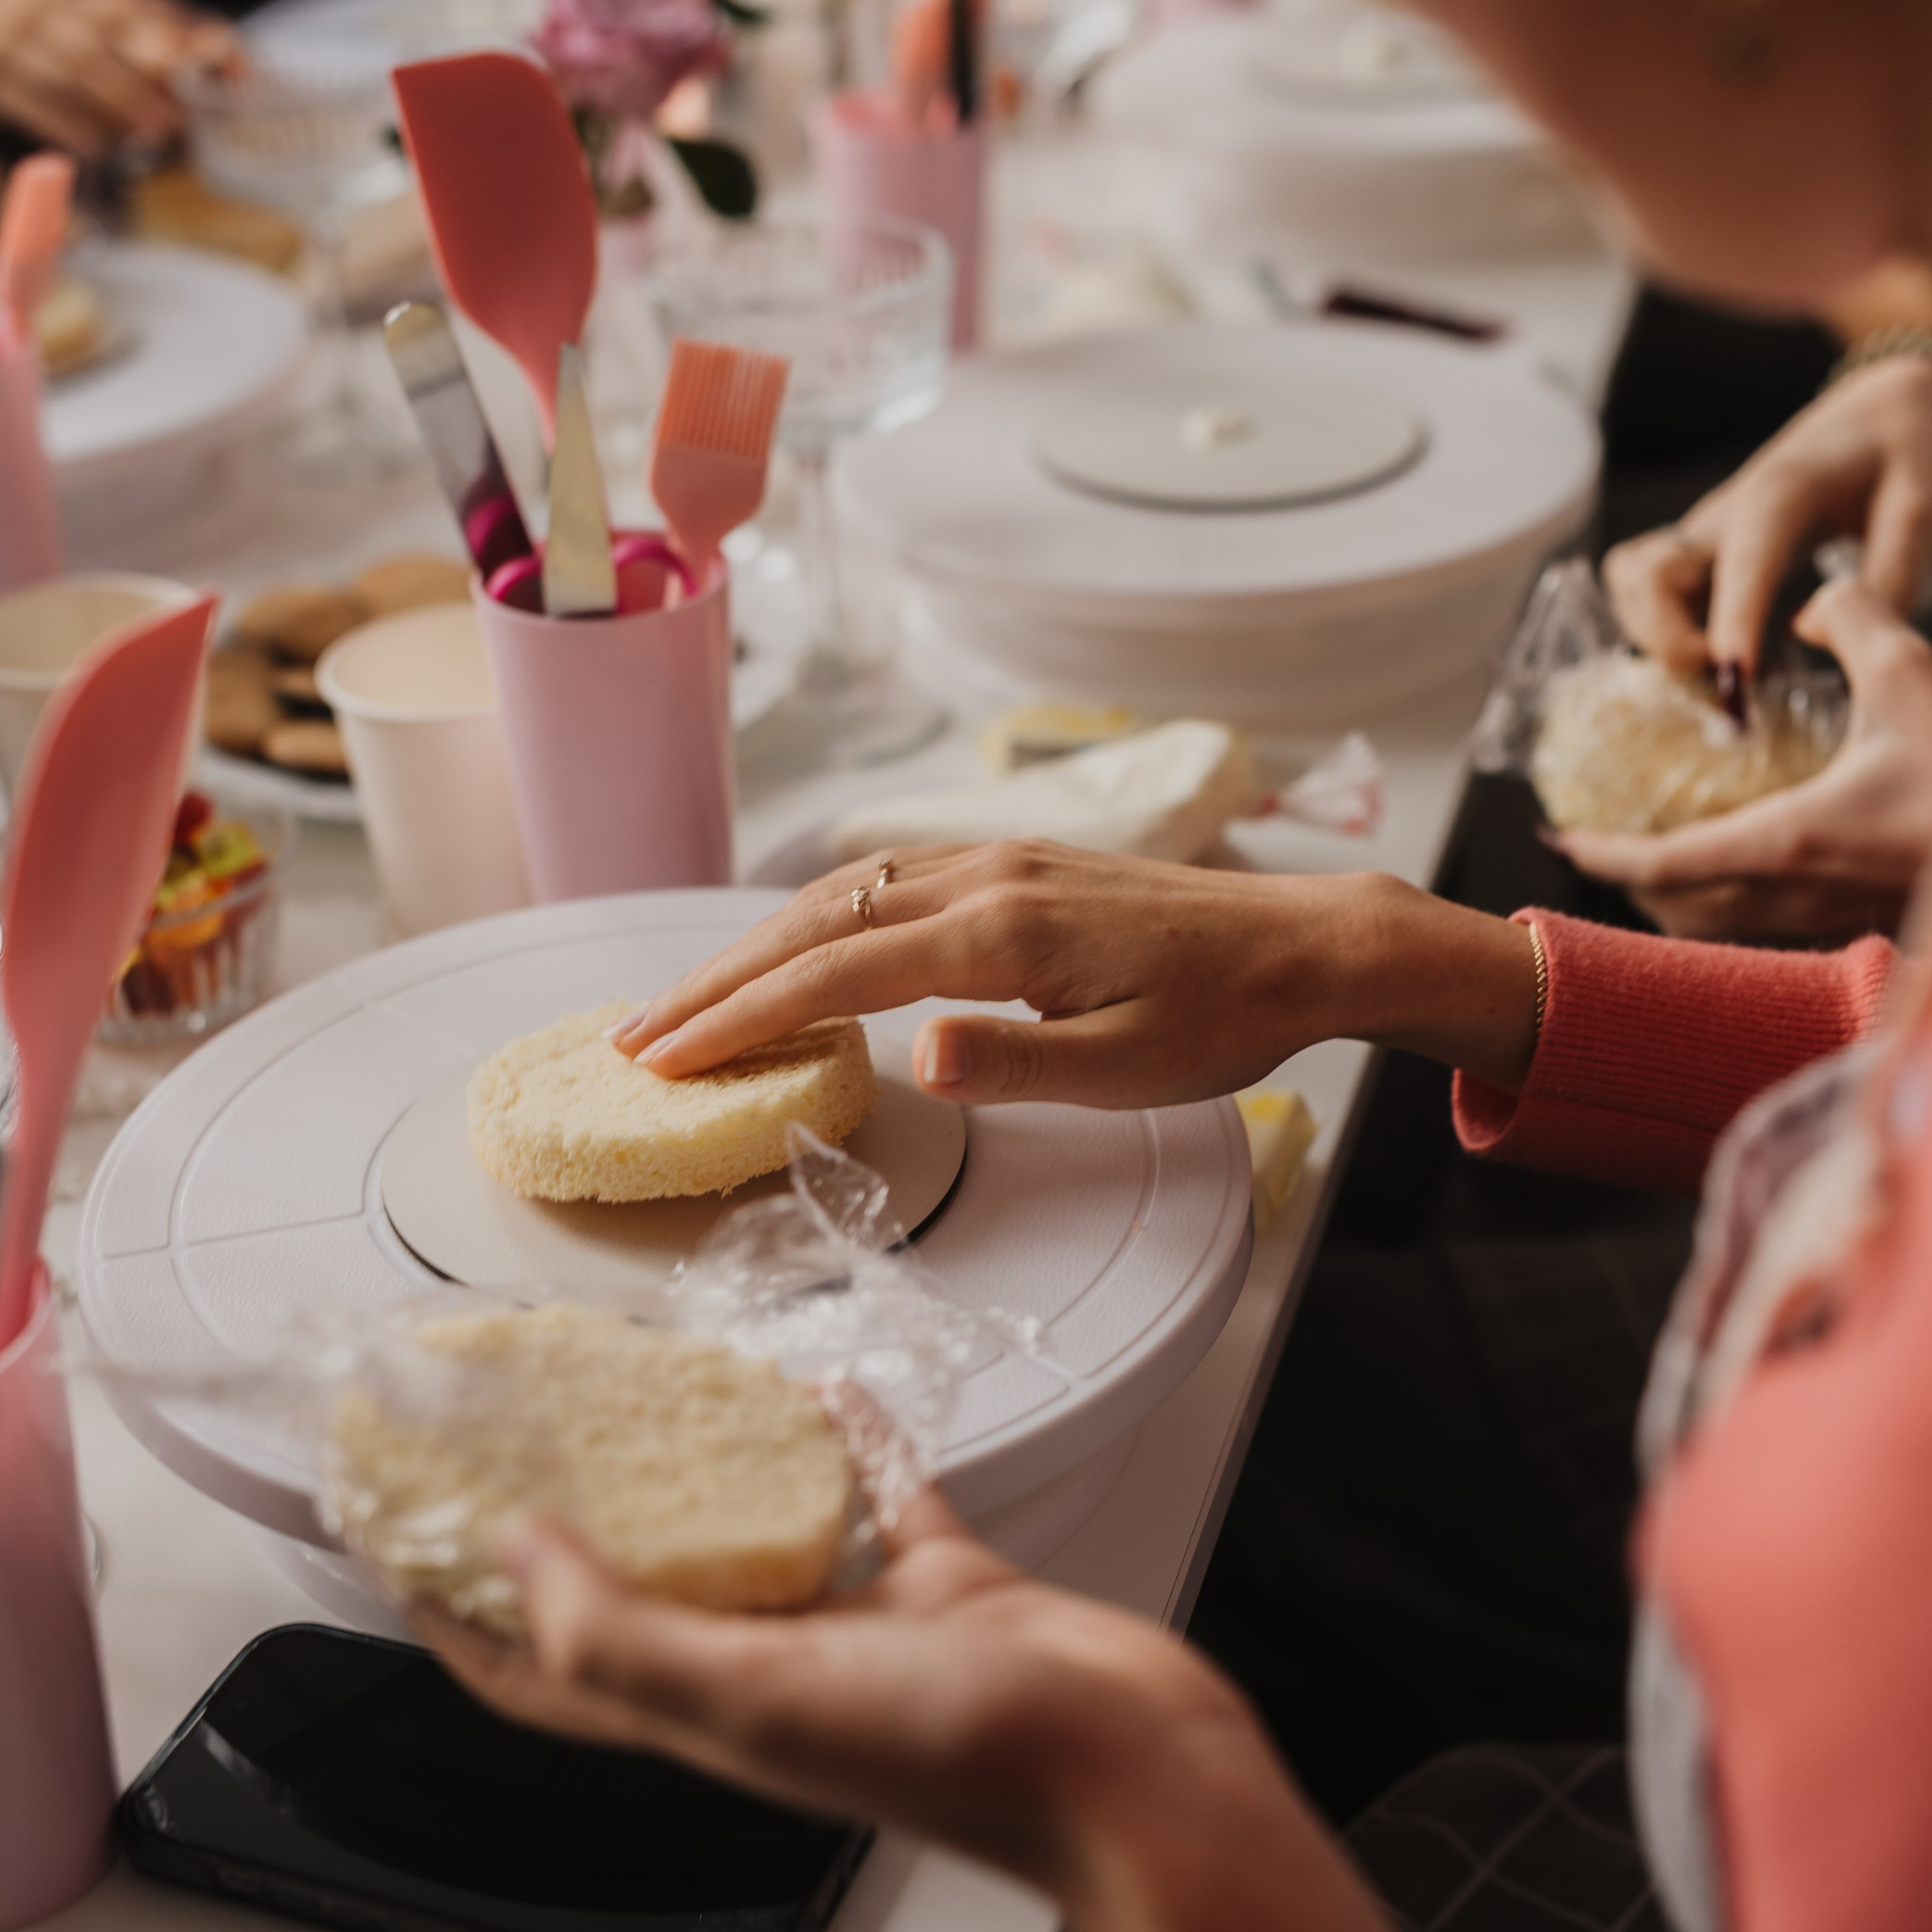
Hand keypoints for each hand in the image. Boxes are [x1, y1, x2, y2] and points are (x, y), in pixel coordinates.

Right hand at [0, 0, 238, 157]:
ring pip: (69, 64)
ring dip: (117, 98)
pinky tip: (99, 147)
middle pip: (105, 32)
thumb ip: (126, 37)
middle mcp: (43, 8)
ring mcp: (10, 38)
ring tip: (156, 133)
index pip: (135, 5)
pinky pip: (27, 97)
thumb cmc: (20, 28)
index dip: (185, 29)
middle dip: (154, 64)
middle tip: (192, 104)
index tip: (231, 57)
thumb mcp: (67, 18)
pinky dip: (64, 123)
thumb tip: (206, 61)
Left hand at [415, 1486, 1398, 1931]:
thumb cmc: (959, 1760)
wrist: (1128, 1774)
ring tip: (652, 1394)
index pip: (539, 1671)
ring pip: (751, 1539)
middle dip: (563, 1524)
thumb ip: (622, 1635)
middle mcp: (766, 1674)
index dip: (454, 1612)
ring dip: (698, 1473)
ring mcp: (856, 1633)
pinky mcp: (943, 1592)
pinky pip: (877, 1502)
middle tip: (514, 1434)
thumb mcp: (754, 1699)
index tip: (395, 1531)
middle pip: (630, 1595)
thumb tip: (514, 1557)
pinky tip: (826, 1387)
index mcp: (705, 1713)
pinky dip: (846, 1445)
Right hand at [615, 849, 1544, 1106]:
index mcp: (1001, 933)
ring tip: (685, 1004)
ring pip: (837, 897)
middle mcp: (981, 879)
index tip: (663, 1059)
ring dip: (751, 949)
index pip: (832, 975)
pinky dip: (809, 919)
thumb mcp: (1128, 1070)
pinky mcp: (1009, 864)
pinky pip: (878, 883)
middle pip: (811, 925)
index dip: (737, 1017)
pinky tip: (788, 949)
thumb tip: (918, 1054)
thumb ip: (1018, 1064)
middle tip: (631, 1039)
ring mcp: (991, 862)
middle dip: (713, 983)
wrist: (1300, 944)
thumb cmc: (1221, 1019)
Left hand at [1557, 578, 1931, 941]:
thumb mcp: (1911, 672)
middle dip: (1628, 881)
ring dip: (1674, 897)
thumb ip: (1850, 618)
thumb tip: (1809, 604)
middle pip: (1677, 908)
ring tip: (1649, 857)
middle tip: (1592, 844)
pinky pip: (1762, 925)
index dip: (1603, 854)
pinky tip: (1733, 866)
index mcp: (1789, 840)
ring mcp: (1823, 918)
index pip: (1668, 862)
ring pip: (1718, 925)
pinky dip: (1724, 902)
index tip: (1560, 837)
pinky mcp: (1853, 921)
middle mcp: (1794, 894)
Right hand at [1604, 354, 1931, 688]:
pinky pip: (1642, 596)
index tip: (1737, 678)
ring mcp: (1702, 537)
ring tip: (1723, 667)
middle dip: (1671, 641)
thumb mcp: (1921, 503)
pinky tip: (1720, 655)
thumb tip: (1818, 634)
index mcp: (1780, 497)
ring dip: (1656, 639)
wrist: (1871, 414)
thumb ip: (1891, 572)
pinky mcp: (1696, 556)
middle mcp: (1723, 517)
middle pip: (1645, 577)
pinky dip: (1660, 633)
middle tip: (1734, 677)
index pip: (1743, 561)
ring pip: (1630, 587)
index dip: (1733, 622)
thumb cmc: (1898, 453)